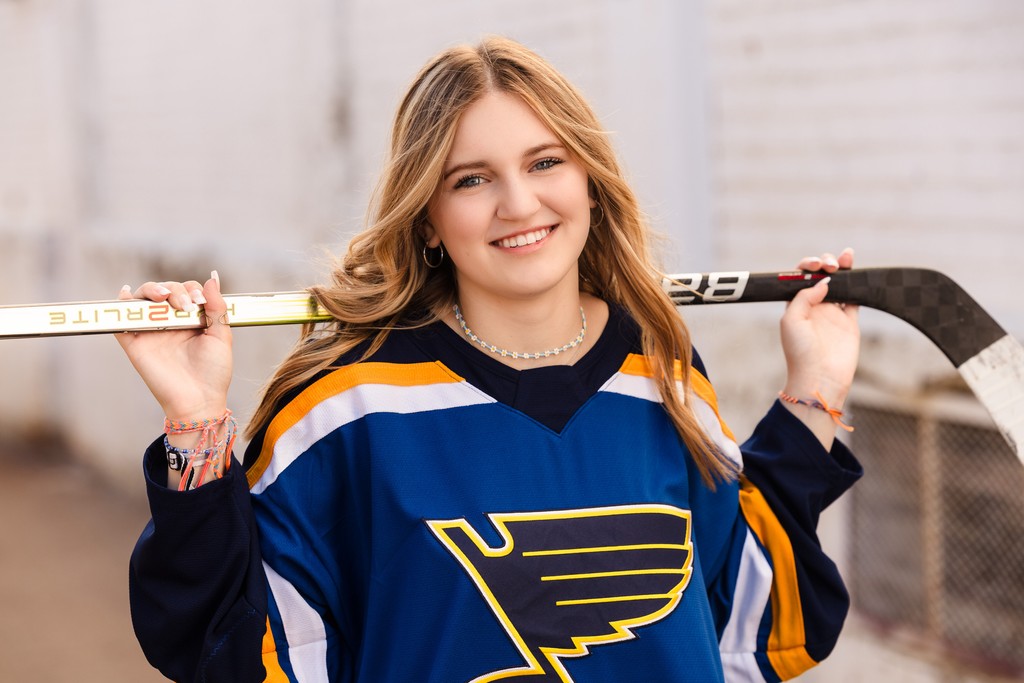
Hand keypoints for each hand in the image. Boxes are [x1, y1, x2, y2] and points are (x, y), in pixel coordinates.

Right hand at [115, 271, 232, 421]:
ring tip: (162, 296)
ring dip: (151, 289)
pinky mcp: (135, 344)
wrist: (199, 400)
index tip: (199, 301)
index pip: (186, 290)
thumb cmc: (213, 371)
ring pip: (143, 299)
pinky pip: (121, 321)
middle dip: (176, 290)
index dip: (191, 289)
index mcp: (191, 318)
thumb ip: (217, 307)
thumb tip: (212, 277)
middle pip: (165, 290)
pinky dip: (121, 306)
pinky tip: (126, 294)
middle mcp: (170, 322)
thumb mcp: (221, 335)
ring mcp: (151, 331)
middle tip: (186, 306)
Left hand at [779, 248, 859, 442]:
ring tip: (846, 256)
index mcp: (796, 305)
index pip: (801, 277)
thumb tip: (823, 281)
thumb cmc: (800, 352)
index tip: (815, 265)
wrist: (820, 377)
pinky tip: (859, 273)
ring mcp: (833, 313)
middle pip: (821, 276)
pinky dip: (859, 283)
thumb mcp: (791, 321)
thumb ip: (804, 297)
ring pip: (840, 282)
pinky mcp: (850, 321)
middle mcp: (814, 306)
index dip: (807, 266)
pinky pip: (856, 297)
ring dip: (843, 267)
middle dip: (826, 263)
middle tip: (831, 265)